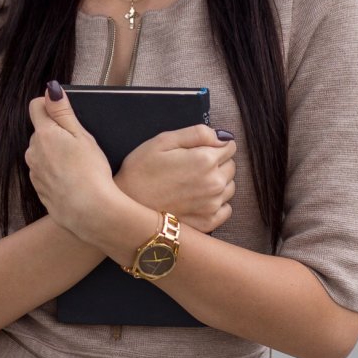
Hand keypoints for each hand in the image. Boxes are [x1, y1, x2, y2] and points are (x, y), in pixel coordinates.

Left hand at [25, 81, 117, 239]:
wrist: (90, 211)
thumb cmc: (90, 172)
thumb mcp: (81, 135)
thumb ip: (62, 111)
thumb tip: (50, 89)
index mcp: (44, 134)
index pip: (35, 106)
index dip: (50, 105)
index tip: (65, 113)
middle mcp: (32, 151)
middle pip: (40, 131)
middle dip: (56, 132)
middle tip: (79, 144)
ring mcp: (34, 172)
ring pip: (42, 152)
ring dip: (55, 153)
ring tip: (78, 165)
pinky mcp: (39, 189)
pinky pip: (45, 172)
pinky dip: (55, 172)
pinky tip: (72, 180)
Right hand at [115, 124, 235, 232]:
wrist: (126, 206)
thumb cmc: (141, 170)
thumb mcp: (163, 141)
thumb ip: (197, 133)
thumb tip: (222, 136)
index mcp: (205, 160)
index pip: (230, 146)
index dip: (215, 144)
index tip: (198, 149)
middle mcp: (214, 183)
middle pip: (231, 166)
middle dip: (217, 162)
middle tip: (192, 166)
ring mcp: (212, 205)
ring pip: (229, 187)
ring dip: (218, 182)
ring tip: (193, 184)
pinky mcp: (208, 223)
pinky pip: (225, 209)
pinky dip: (217, 203)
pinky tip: (198, 200)